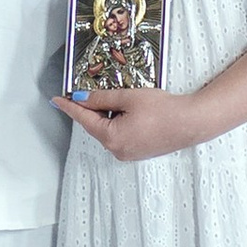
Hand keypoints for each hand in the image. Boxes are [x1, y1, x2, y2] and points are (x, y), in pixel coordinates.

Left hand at [53, 86, 209, 162]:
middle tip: (83, 92)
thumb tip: (82, 99)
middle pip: (95, 126)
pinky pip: (119, 135)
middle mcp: (117, 150)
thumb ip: (102, 99)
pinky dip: (116, 122)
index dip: (69, 107)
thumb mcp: (128, 98)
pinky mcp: (138, 151)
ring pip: (108, 130)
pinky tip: (124, 110)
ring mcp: (128, 153)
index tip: (56, 100)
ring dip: (105, 115)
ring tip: (110, 98)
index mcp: (111, 137)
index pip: (84, 119)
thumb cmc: (162, 109)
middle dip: (90, 109)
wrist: (190, 123)